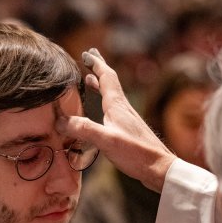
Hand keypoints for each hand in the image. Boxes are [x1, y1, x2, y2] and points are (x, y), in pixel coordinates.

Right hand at [57, 48, 175, 192]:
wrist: (160, 169)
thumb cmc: (136, 153)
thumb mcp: (106, 141)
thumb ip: (83, 129)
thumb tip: (60, 121)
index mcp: (117, 106)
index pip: (106, 77)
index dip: (96, 64)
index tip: (86, 54)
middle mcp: (123, 108)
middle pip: (110, 82)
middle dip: (99, 69)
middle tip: (90, 58)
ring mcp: (127, 119)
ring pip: (112, 95)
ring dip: (101, 85)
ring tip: (89, 80)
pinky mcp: (128, 130)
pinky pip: (112, 108)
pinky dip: (104, 102)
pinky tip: (102, 112)